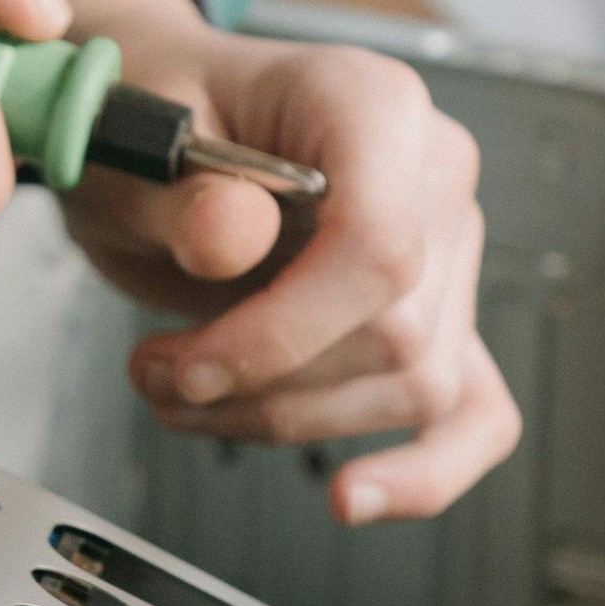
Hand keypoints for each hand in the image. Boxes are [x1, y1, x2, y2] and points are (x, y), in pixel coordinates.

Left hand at [54, 0, 518, 522]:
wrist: (154, 144)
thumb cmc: (151, 128)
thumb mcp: (130, 148)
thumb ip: (180, 195)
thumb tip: (231, 236)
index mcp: (370, 106)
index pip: (378, 248)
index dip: (283, 335)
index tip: (192, 371)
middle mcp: (431, 175)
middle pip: (393, 334)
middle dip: (262, 386)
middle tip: (158, 375)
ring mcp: (445, 251)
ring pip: (411, 386)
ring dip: (284, 422)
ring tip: (184, 394)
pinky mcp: (433, 319)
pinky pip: (474, 412)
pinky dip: (425, 472)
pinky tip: (356, 499)